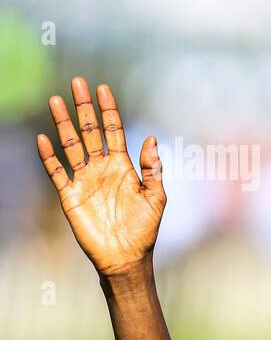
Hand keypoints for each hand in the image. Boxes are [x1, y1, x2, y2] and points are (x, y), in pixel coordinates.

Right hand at [37, 77, 164, 276]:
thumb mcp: (156, 197)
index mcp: (123, 167)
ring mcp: (84, 180)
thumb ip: (153, 168)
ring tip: (55, 101)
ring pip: (71, 146)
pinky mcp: (69, 195)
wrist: (126, 257)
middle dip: (84, 108)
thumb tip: (151, 138)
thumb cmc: (144, 229)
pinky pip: (57, 172)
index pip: (114, 131)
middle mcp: (101, 168)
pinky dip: (50, 156)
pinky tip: (44, 138)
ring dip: (63, 124)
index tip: (102, 88)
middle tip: (77, 83)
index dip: (108, 110)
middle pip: (90, 132)